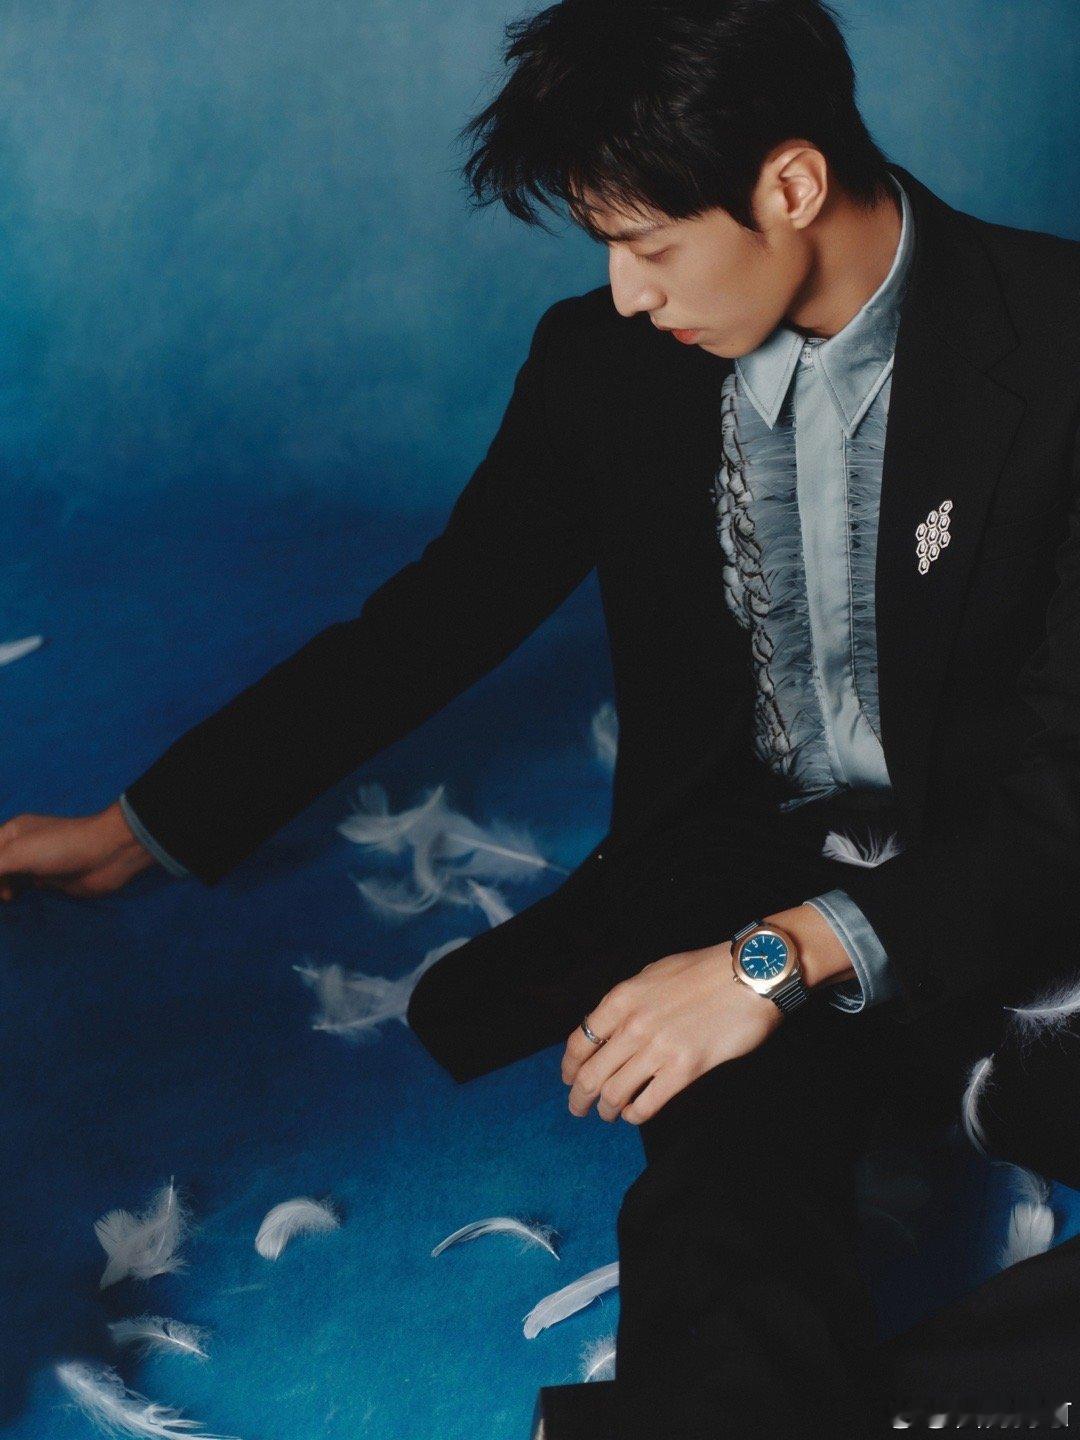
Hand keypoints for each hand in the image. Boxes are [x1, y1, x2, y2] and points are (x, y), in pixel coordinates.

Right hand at [0, 800, 156, 901]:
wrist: (106, 855)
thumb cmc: (60, 847)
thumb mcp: (17, 853)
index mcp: (12, 831)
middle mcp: (21, 846)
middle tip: (2, 893)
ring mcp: (35, 863)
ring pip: (7, 878)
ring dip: (1, 888)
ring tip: (6, 897)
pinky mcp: (49, 880)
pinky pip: (23, 888)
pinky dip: (13, 894)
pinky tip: (13, 899)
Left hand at [561, 941, 784, 1125]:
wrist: (747, 975)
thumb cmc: (704, 971)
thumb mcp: (654, 974)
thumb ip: (630, 1001)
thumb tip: (614, 1026)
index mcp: (621, 1000)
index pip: (580, 1042)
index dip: (569, 1066)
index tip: (568, 1078)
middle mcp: (633, 1026)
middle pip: (591, 1074)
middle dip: (579, 1097)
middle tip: (578, 1109)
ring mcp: (657, 1049)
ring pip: (615, 1093)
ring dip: (607, 1109)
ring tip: (609, 1114)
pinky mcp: (684, 1070)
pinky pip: (647, 1103)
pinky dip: (636, 1114)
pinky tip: (636, 1113)